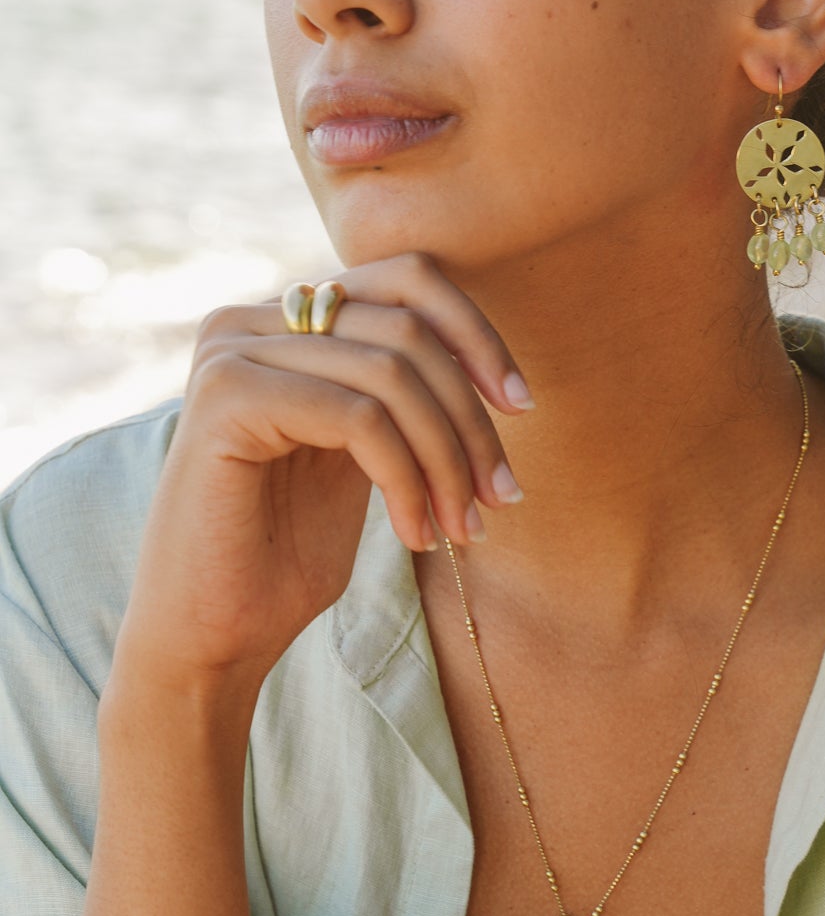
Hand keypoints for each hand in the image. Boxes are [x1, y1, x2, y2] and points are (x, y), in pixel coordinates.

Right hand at [110, 251, 530, 694]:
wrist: (212, 635)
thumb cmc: (286, 555)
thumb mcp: (362, 455)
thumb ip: (398, 396)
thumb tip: (491, 367)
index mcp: (284, 323)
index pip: (406, 280)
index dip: (476, 335)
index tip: (521, 406)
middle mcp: (250, 320)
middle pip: (408, 328)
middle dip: (471, 418)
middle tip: (502, 497)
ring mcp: (232, 351)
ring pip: (391, 374)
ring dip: (448, 460)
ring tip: (465, 528)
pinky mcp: (227, 397)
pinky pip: (359, 417)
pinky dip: (406, 478)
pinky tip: (415, 534)